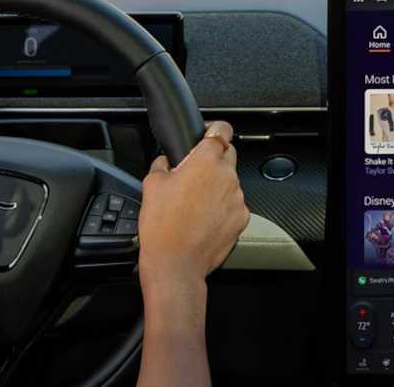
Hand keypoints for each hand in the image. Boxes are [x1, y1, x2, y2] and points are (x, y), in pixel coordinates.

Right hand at [138, 121, 249, 288]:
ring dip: (218, 187)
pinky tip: (205, 218)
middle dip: (214, 160)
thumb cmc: (163, 226)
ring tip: (196, 204)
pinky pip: (234, 204)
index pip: (222, 130)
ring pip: (231, 182)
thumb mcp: (151, 185)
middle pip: (228, 155)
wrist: (176, 262)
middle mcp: (227, 176)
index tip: (210, 134)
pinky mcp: (242, 218)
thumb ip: (163, 164)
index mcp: (206, 162)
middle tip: (195, 174)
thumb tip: (166, 161)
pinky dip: (223, 207)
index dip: (215, 131)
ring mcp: (238, 198)